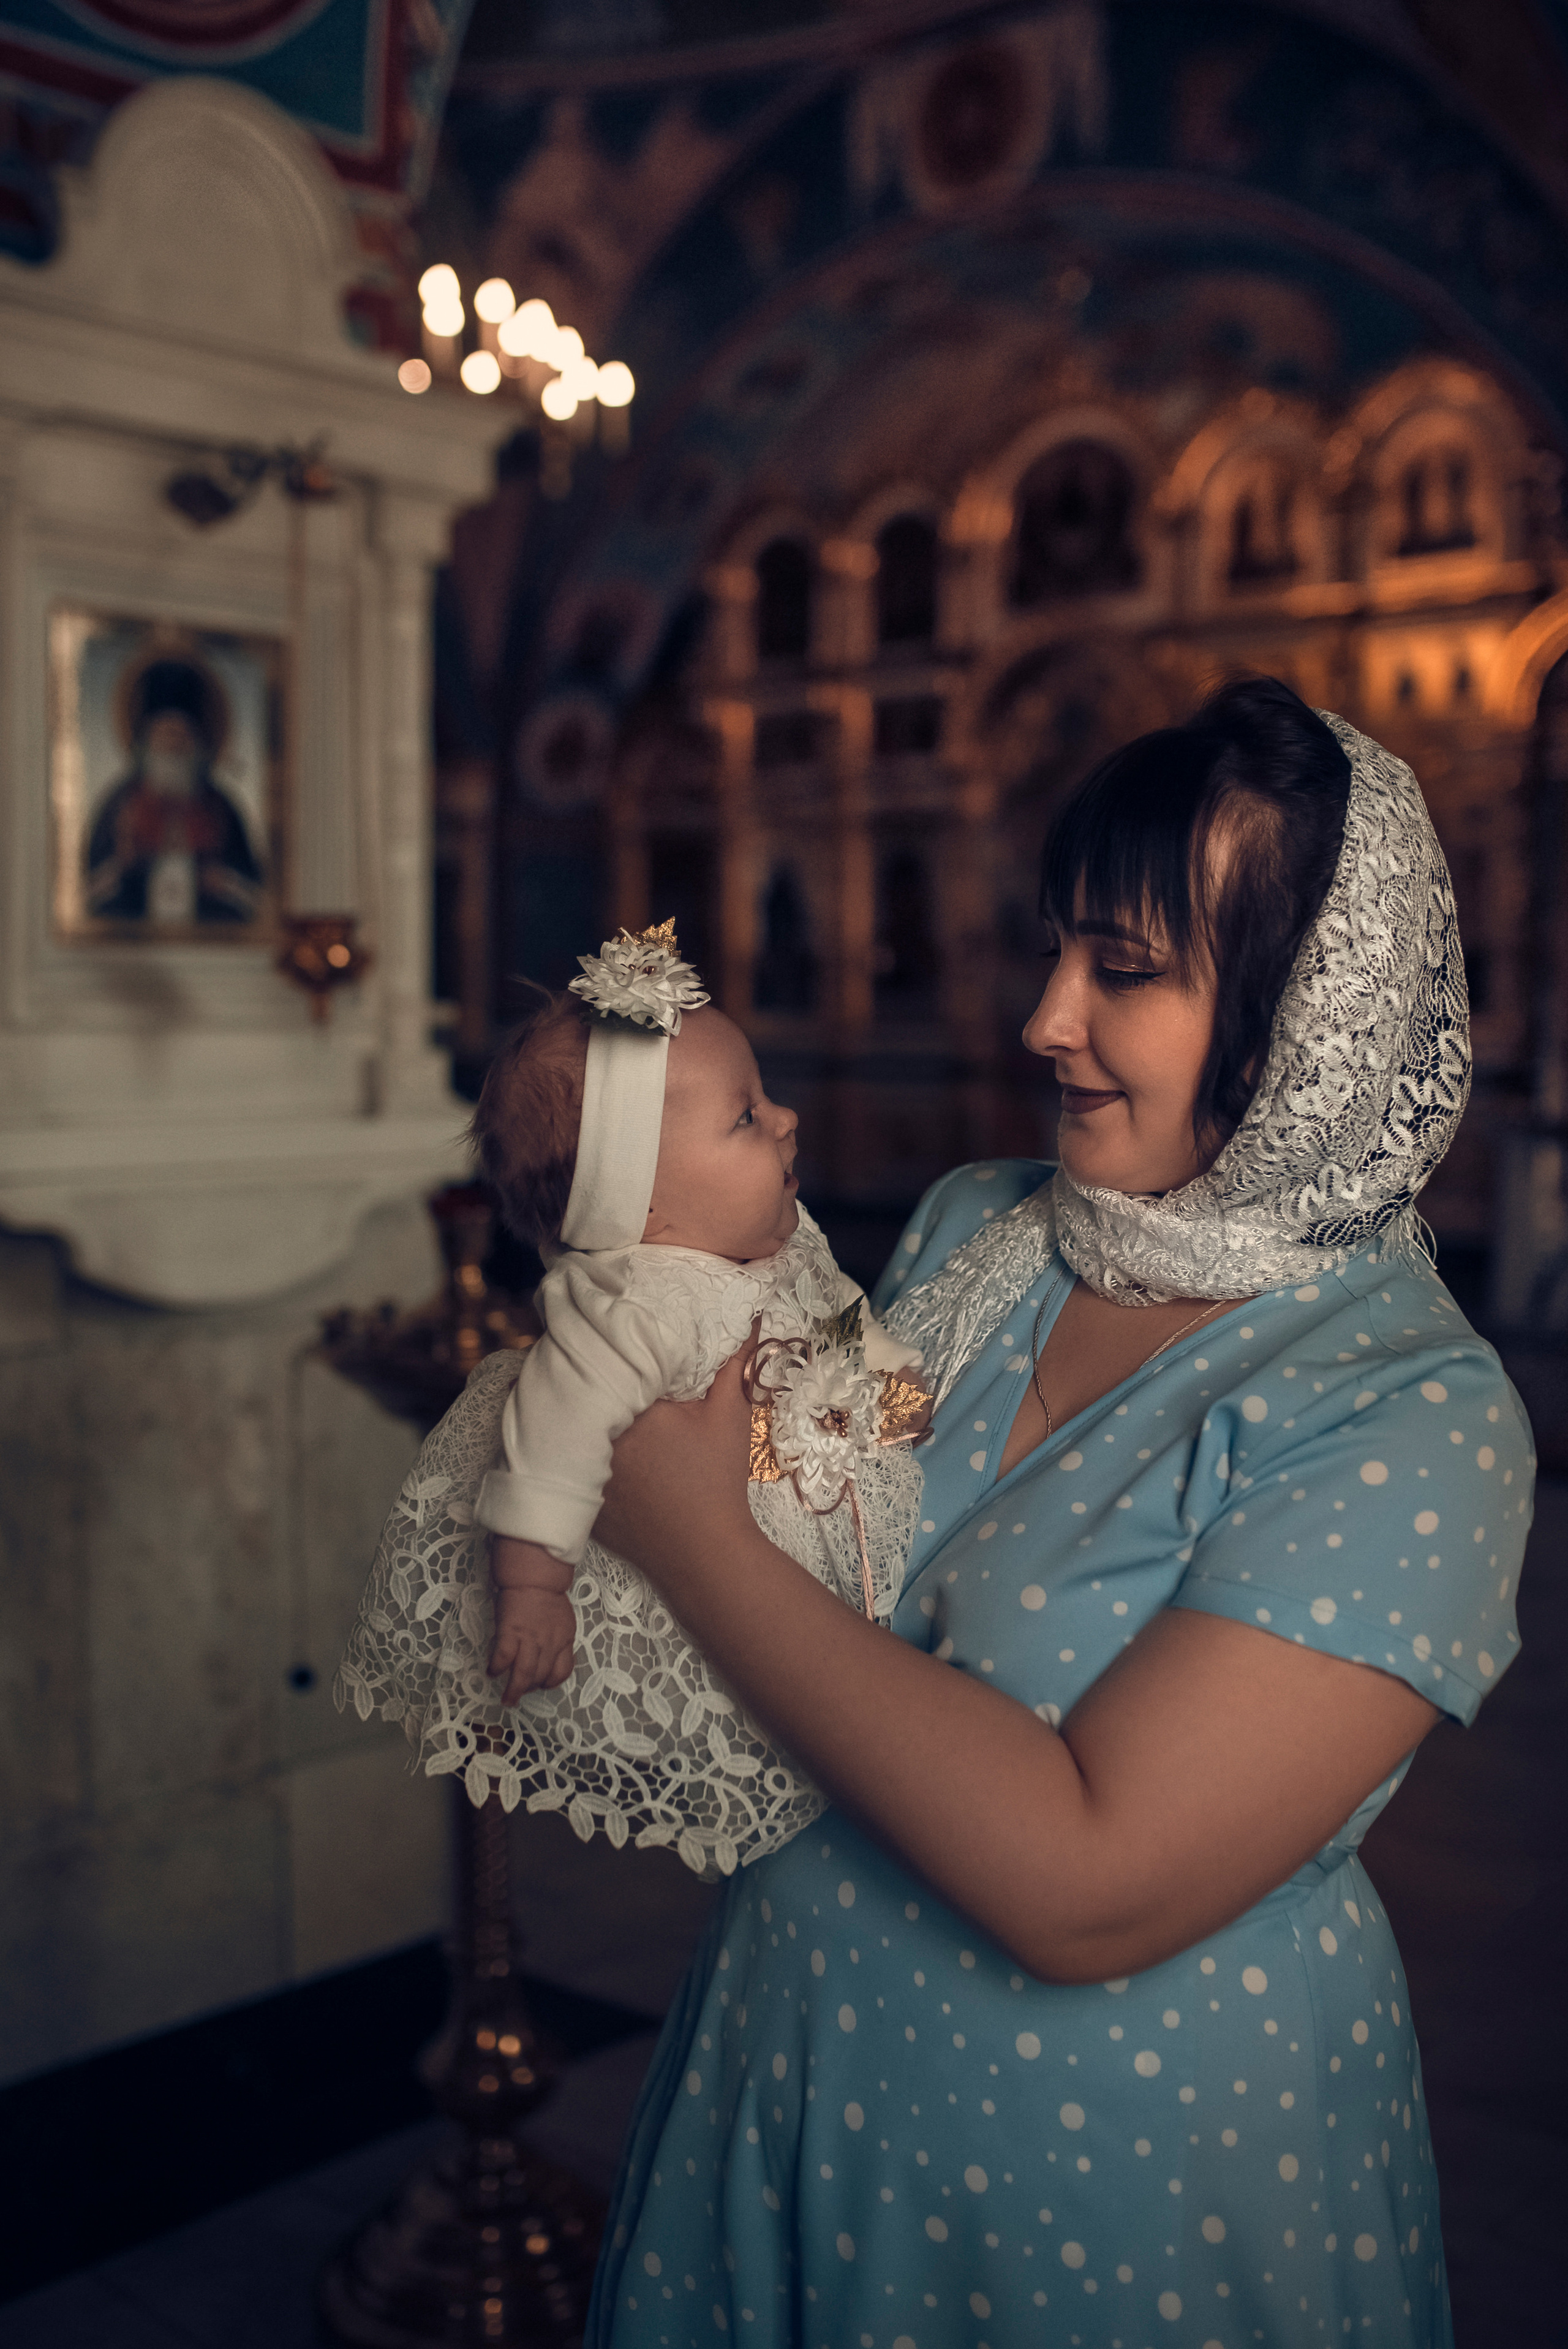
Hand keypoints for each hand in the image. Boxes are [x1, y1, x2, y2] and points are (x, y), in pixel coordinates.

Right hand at [488, 1584, 576, 1705]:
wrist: (534, 1577)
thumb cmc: (548, 1596)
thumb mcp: (563, 1620)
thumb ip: (557, 1639)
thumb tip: (546, 1655)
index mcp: (564, 1640)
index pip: (563, 1671)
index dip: (551, 1683)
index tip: (541, 1686)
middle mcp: (549, 1643)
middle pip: (541, 1676)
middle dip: (529, 1690)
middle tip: (518, 1698)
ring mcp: (530, 1639)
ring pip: (523, 1673)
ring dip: (514, 1689)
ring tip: (506, 1699)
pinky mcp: (511, 1632)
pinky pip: (504, 1657)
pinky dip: (497, 1668)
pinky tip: (492, 1672)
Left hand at [592, 1338, 756, 1595]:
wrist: (705, 1552)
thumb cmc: (717, 1481)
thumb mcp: (729, 1415)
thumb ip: (733, 1364)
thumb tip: (749, 1320)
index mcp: (627, 1409)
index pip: (608, 1362)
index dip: (611, 1346)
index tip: (618, 1336)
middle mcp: (593, 1439)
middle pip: (581, 1391)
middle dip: (590, 1374)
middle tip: (604, 1361)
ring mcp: (581, 1474)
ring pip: (569, 1427)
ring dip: (578, 1412)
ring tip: (593, 1397)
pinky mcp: (580, 1500)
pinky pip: (571, 1464)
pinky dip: (579, 1452)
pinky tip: (596, 1447)